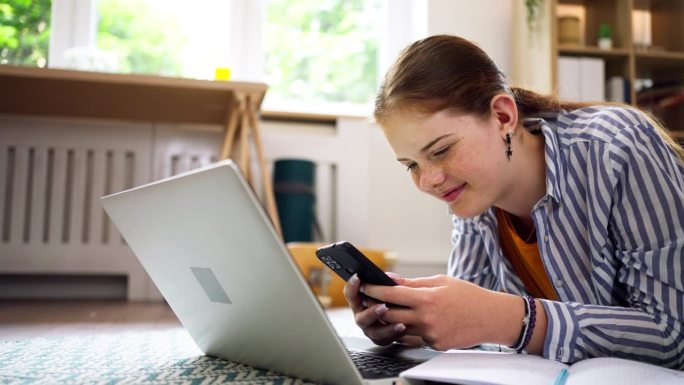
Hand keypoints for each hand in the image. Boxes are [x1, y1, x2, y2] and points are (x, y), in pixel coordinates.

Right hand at [343, 273, 421, 345]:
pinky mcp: (380, 339)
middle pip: (361, 318)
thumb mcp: (390, 287)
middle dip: (372, 313)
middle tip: (383, 307)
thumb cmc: (392, 298)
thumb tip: (393, 278)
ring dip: (386, 327)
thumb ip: (390, 282)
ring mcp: (370, 329)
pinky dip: (394, 333)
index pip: (351, 294)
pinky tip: (403, 327)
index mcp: (359, 301)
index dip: (352, 286)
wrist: (404, 316)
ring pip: (374, 331)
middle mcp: (362, 316)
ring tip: (399, 323)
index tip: (357, 278)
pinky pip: (385, 339)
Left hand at [361, 274, 523, 350]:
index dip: (375, 289)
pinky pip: (415, 337)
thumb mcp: (441, 281)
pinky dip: (410, 329)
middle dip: (377, 305)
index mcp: (427, 298)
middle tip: (368, 298)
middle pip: (390, 313)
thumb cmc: (467, 295)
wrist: (491, 317)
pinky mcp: (435, 345)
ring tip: (386, 308)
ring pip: (399, 328)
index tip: (364, 285)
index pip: (392, 294)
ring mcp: (430, 334)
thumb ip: (414, 282)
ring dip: (390, 319)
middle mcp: (426, 318)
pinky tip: (410, 321)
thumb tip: (392, 279)